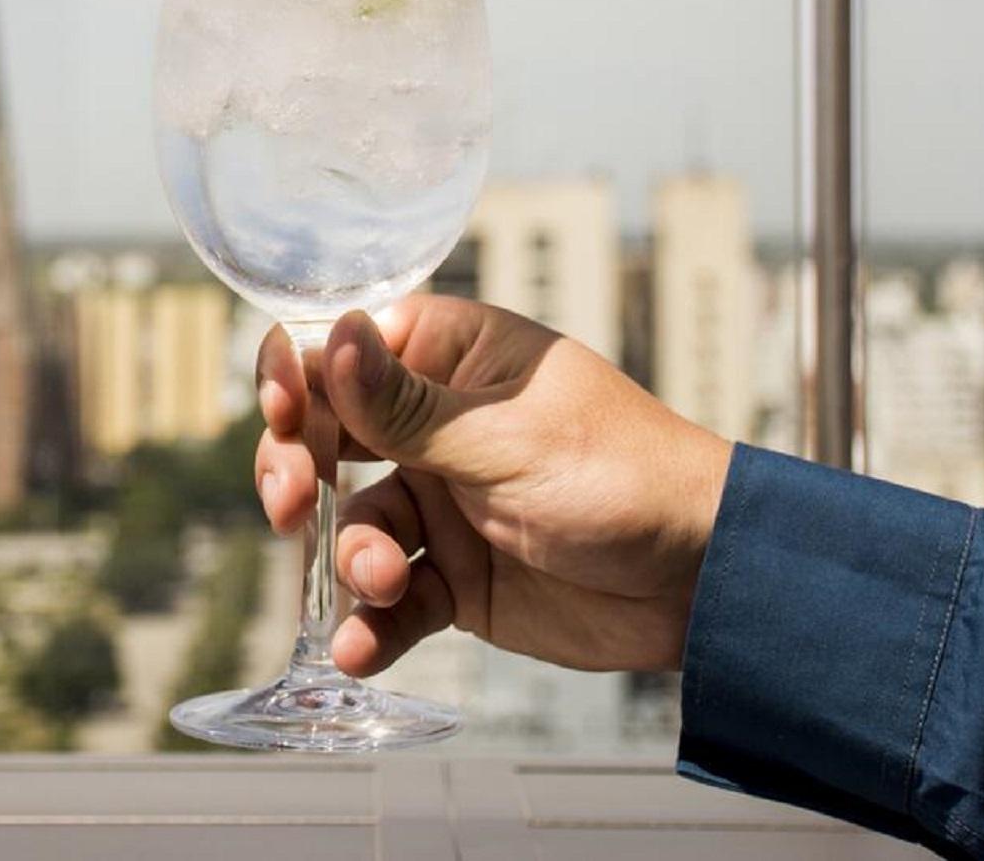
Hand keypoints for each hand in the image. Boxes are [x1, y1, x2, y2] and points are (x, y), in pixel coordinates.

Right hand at [254, 296, 732, 675]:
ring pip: (352, 528)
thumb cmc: (626, 477)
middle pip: (325, 440)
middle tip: (291, 507)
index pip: (344, 352)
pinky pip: (389, 600)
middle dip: (296, 475)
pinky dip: (370, 625)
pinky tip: (361, 649)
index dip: (299, 378)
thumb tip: (333, 334)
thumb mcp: (505, 438)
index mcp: (451, 362)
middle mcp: (434, 428)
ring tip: (385, 584)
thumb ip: (405, 406)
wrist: (701, 584)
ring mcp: (442, 505)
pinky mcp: (455, 579)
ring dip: (353, 561)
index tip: (282, 413)